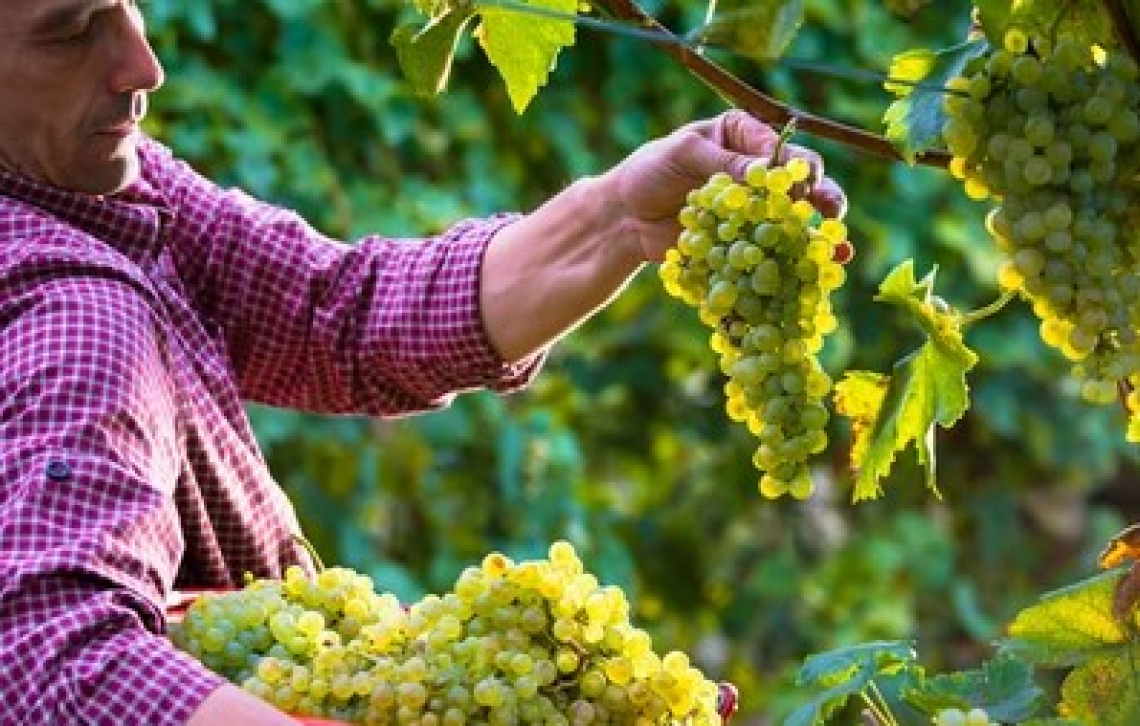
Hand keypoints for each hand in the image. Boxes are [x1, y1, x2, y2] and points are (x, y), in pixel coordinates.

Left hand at [601, 109, 847, 261]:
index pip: (783, 151)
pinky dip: (790, 263)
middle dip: (822, 200)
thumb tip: (767, 172)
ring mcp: (753, 211)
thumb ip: (724, 162)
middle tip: (833, 214)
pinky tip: (812, 275)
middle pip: (800, 187)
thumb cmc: (650, 170)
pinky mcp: (743, 242)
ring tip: (837, 251)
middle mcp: (757, 172)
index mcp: (746, 137)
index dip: (799, 168)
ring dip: (817, 237)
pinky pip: (771, 251)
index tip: (807, 184)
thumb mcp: (683, 154)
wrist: (623, 215)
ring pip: (794, 222)